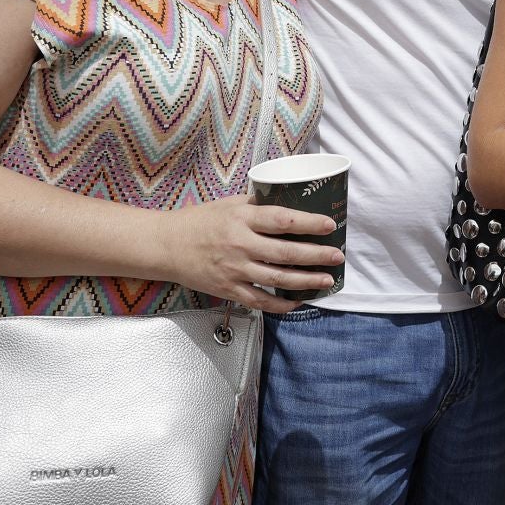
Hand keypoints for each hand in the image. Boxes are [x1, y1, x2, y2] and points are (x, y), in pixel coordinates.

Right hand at [157, 196, 342, 313]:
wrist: (167, 246)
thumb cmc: (200, 221)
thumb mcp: (229, 204)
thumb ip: (258, 205)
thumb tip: (289, 200)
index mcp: (242, 219)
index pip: (281, 220)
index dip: (308, 223)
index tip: (329, 224)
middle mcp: (240, 245)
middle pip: (285, 253)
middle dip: (316, 256)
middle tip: (338, 257)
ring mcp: (234, 270)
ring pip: (277, 279)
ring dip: (306, 281)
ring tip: (327, 280)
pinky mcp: (228, 289)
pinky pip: (259, 301)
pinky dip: (281, 304)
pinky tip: (298, 301)